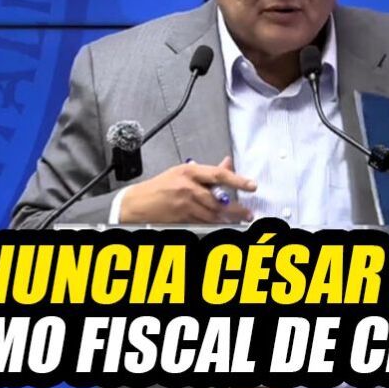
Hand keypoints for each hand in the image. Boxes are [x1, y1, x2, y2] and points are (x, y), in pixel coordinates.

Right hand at [119, 156, 255, 223]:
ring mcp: (184, 204)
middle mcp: (188, 187)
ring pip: (213, 214)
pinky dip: (214, 224)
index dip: (238, 180)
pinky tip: (222, 224)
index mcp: (189, 172)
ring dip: (227, 218)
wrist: (136, 203)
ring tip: (239, 220)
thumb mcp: (183, 172)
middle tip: (247, 213)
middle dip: (236, 208)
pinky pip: (203, 223)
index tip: (252, 185)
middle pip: (219, 199)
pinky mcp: (181, 218)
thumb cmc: (160, 187)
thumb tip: (228, 163)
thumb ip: (208, 172)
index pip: (219, 175)